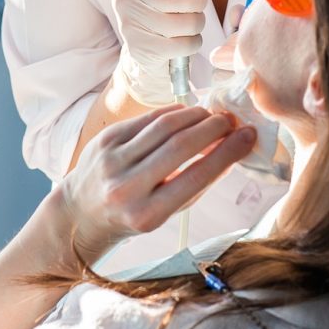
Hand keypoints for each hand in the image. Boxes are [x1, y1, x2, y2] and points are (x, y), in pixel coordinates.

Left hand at [58, 105, 256, 264]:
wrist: (81, 212)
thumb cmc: (133, 214)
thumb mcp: (167, 211)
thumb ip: (197, 183)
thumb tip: (233, 146)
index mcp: (147, 214)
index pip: (196, 177)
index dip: (227, 153)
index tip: (248, 137)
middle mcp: (126, 188)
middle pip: (180, 146)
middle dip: (213, 128)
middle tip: (232, 121)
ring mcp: (111, 161)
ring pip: (163, 127)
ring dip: (195, 116)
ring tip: (213, 116)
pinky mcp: (104, 140)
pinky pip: (146, 119)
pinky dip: (173, 113)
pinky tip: (188, 114)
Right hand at [111, 0, 209, 106]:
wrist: (141, 44)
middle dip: (197, 0)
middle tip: (193, 1)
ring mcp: (131, 26)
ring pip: (187, 23)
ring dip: (196, 22)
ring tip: (189, 19)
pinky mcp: (141, 49)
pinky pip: (184, 45)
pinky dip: (193, 41)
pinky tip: (185, 37)